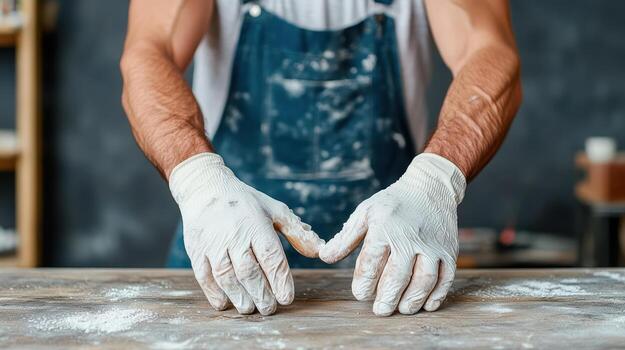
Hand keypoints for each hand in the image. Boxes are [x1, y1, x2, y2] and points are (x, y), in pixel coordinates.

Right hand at [170, 153, 324, 314]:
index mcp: (256, 225)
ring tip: (250, 309)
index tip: (287, 298)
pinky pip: (204, 276)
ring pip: (226, 276)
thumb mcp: (274, 210)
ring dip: (239, 296)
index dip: (280, 280)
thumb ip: (297, 232)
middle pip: (249, 271)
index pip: (271, 257)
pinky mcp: (197, 250)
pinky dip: (214, 293)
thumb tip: (320, 250)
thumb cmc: (245, 203)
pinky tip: (225, 303)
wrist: (205, 187)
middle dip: (261, 294)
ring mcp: (213, 244)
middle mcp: (234, 235)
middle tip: (270, 309)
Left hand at [319, 153, 465, 315]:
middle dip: (387, 298)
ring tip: (401, 310)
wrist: (430, 188)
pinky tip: (426, 305)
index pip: (371, 263)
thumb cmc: (393, 204)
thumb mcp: (365, 213)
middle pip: (397, 276)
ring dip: (412, 300)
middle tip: (380, 310)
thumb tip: (324, 257)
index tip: (361, 293)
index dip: (364, 283)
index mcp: (384, 228)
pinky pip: (446, 278)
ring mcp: (432, 245)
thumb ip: (346, 238)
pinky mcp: (450, 250)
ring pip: (424, 280)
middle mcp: (410, 237)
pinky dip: (437, 295)